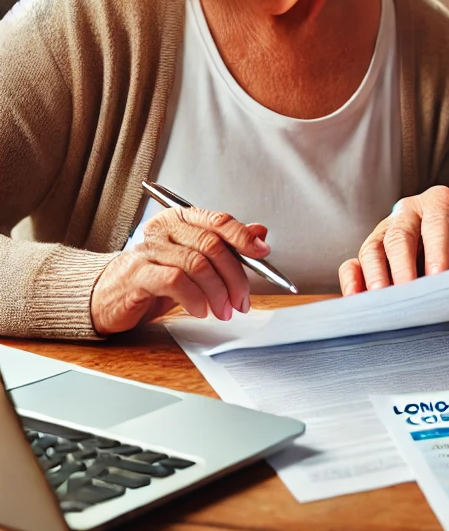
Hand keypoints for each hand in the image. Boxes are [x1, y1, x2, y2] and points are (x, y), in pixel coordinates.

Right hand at [91, 207, 270, 334]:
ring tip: (223, 310)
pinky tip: (200, 310)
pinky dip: (195, 298)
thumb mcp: (193, 260)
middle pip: (212, 245)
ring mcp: (149, 250)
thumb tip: (259, 234)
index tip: (262, 253)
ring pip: (197, 264)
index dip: (243, 236)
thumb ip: (225, 246)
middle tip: (242, 299)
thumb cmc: (151, 278)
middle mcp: (165, 230)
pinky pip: (175, 281)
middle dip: (235, 276)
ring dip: (218, 292)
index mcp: (181, 220)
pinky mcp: (137, 274)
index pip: (218, 221)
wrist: (105, 297)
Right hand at [339, 185, 448, 294]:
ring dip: (375, 275)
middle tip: (408, 293)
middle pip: (399, 235)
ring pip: (372, 248)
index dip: (437, 250)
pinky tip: (357, 299)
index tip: (439, 277)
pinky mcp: (369, 256)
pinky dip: (352, 281)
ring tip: (381, 299)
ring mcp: (384, 234)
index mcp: (440, 203)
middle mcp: (407, 213)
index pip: (437, 223)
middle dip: (403, 265)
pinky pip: (353, 264)